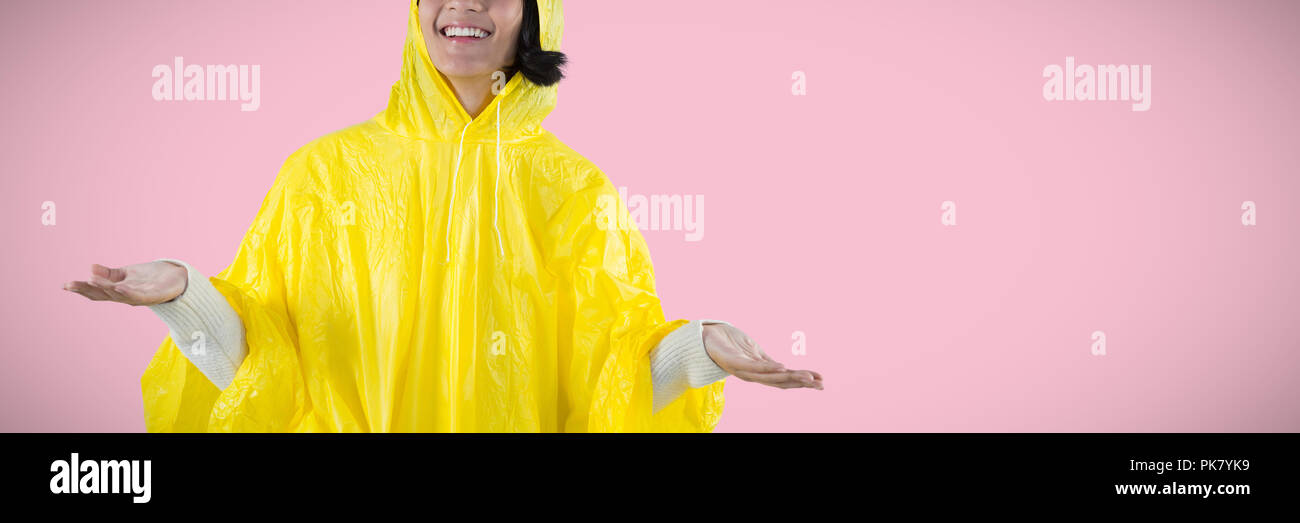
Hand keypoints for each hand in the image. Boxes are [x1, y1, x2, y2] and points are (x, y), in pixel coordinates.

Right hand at [63, 261, 188, 305]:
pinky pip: (138, 296)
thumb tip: (91, 268)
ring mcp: (139, 297)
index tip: (65, 285)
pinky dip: (127, 292)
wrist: (177, 279)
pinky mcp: (153, 296)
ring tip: (91, 281)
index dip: (81, 288)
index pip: (97, 291)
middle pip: (103, 294)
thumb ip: (109, 273)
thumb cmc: (150, 278)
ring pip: (118, 295)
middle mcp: (126, 296)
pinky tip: (118, 287)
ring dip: (105, 289)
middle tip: (71, 284)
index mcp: (118, 291)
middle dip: (87, 289)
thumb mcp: (126, 273)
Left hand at [703, 323, 822, 389]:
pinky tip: (782, 367)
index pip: (785, 379)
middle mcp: (753, 375)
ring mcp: (743, 371)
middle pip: (781, 382)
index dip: (803, 381)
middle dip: (802, 383)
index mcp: (760, 372)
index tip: (821, 381)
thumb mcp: (755, 352)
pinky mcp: (733, 363)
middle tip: (820, 384)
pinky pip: (754, 367)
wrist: (706, 336)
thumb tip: (785, 368)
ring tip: (807, 377)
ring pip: (770, 377)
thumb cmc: (730, 344)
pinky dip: (769, 368)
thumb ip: (768, 362)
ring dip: (790, 377)